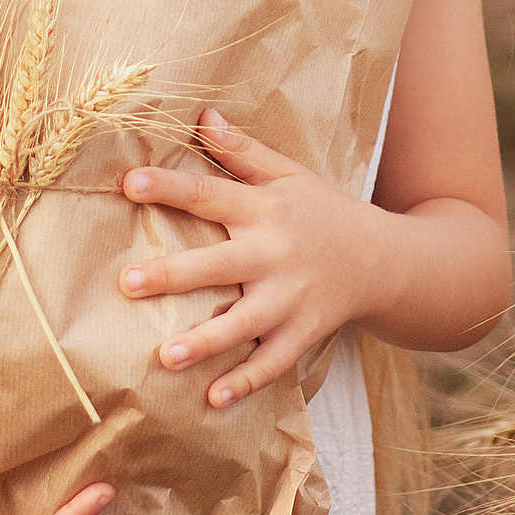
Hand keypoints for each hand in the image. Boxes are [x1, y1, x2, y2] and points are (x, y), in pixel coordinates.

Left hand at [119, 107, 382, 407]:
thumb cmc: (323, 212)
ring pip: (243, 323)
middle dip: (173, 275)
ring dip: (205, 341)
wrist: (386, 260)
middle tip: (127, 282)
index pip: (211, 193)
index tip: (130, 182)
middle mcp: (275, 253)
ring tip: (165, 356)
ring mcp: (291, 298)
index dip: (171, 187)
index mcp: (265, 209)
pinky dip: (246, 382)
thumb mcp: (289, 174)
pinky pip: (274, 362)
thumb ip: (243, 151)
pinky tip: (213, 399)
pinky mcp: (305, 332)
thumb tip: (202, 116)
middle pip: (218, 264)